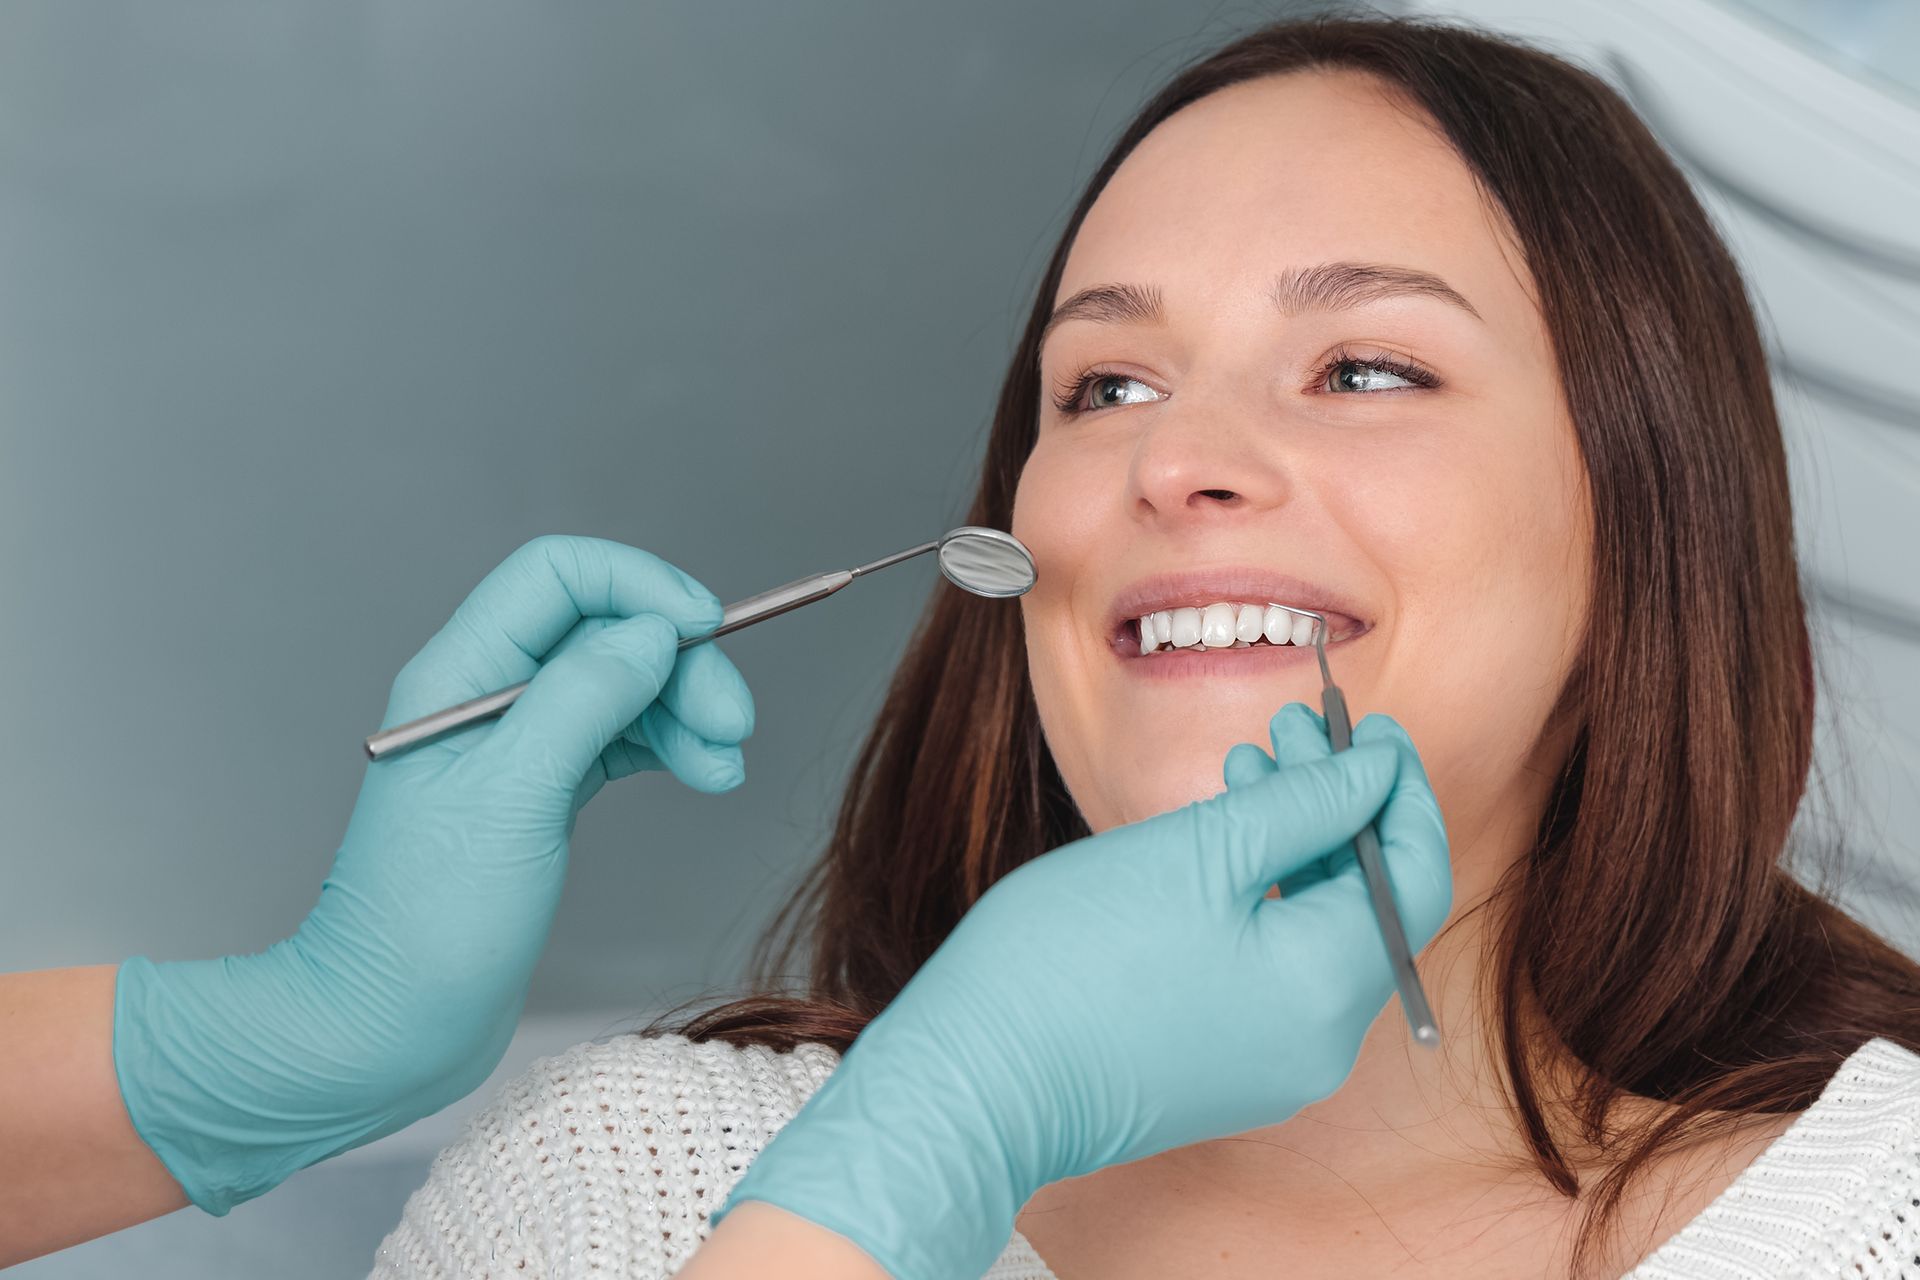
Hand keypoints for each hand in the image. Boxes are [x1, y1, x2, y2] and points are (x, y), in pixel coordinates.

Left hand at [110, 535, 755, 1212]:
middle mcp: (487, 698)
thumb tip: (651, 633)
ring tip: (724, 765)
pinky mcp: (542, 796)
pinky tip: (705, 774)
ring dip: (683, 712)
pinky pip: (619, 741)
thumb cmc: (426, 924)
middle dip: (679, 664)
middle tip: (734, 723)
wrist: (386, 1030)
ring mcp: (517, 749)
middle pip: (604, 632)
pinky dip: (669, 748)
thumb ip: (583, 701)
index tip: (704, 628)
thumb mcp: (513, 797)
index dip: (638, 585)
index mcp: (459, 676)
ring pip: (621, 688)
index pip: (557, 576)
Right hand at [713, 703, 1450, 1279]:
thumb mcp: (1199, 850)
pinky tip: (1212, 844)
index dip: (1399, 790)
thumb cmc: (1072, 961)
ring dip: (1294, 844)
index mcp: (1327, 989)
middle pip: (1365, 902)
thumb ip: (1306, 803)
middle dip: (1336, 804)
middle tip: (1291, 728)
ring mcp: (1271, 1065)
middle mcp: (1320, 1043)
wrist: (973, 1082)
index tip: (1366, 726)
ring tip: (1242, 768)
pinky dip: (1261, 899)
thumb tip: (1378, 769)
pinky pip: (1272, 970)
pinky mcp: (1223, 1070)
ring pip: (1314, 932)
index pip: (1413, 874)